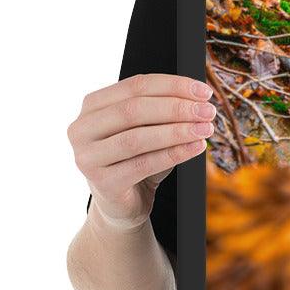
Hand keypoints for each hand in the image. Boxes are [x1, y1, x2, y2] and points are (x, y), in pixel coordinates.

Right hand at [68, 73, 214, 229]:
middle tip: (207, 111)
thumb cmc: (136, 159)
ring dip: (177, 131)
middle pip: (134, 110)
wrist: (122, 203)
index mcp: (92, 106)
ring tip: (205, 129)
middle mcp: (82, 129)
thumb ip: (164, 110)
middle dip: (177, 108)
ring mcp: (87, 157)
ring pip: (137, 138)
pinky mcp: (102, 183)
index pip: (135, 86)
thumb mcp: (148, 129)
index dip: (173, 86)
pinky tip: (196, 148)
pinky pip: (143, 165)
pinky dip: (174, 154)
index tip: (204, 92)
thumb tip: (200, 98)